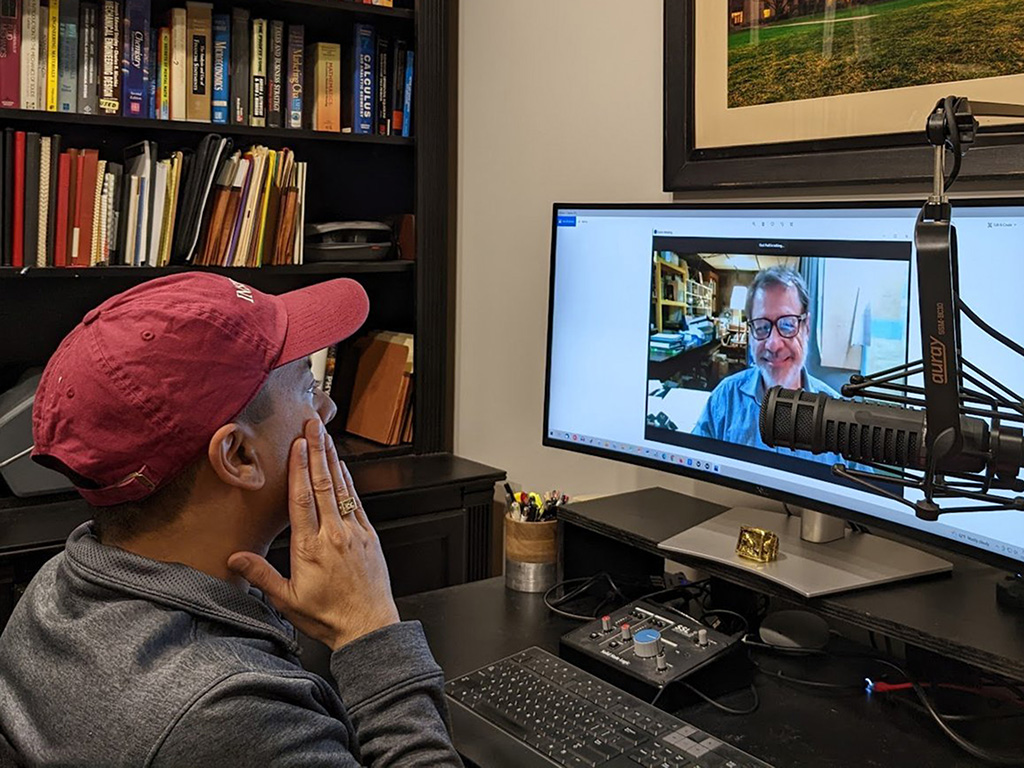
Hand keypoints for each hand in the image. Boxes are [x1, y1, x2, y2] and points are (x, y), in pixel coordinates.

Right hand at [227, 419, 399, 649]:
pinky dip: (348, 482)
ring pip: (341, 488)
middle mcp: (334, 534)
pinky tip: (342, 468)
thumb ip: (262, 575)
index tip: (297, 444)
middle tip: (313, 426)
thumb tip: (235, 558)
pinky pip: (357, 502)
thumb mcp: (288, 600)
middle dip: (316, 452)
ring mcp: (354, 533)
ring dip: (332, 460)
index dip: (299, 468)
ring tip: (326, 437)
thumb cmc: (329, 616)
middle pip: (322, 484)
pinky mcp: (369, 536)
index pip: (301, 499)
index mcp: (310, 548)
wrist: (369, 626)